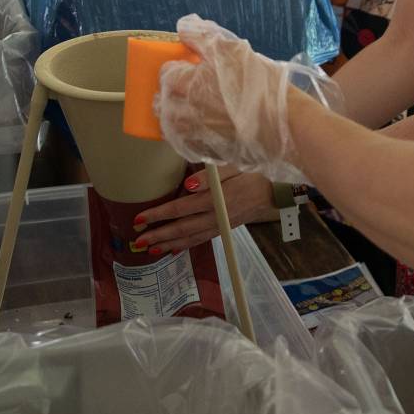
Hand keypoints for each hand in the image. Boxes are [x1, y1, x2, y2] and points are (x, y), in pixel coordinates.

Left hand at [132, 170, 273, 254]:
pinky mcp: (224, 229)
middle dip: (158, 235)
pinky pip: (201, 240)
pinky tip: (173, 249)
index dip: (159, 215)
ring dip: (169, 244)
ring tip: (150, 249)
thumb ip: (210, 174)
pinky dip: (186, 245)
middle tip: (137, 242)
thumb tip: (187, 185)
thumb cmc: (254, 171)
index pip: (181, 208)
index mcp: (215, 199)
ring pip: (190, 238)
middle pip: (182, 228)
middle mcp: (216, 216)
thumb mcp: (235, 164)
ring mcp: (220, 225)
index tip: (139, 219)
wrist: (276, 190)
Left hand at [155, 15, 342, 183]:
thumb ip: (202, 36)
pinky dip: (190, 137)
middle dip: (167, 95)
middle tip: (184, 90)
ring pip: (172, 128)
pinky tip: (203, 130)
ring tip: (189, 112)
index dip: (175, 69)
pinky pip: (189, 145)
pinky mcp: (208, 153)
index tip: (187, 68)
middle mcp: (183, 112)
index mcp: (184, 84)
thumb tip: (183, 27)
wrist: (283, 123)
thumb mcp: (231, 49)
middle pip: (161, 104)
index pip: (165, 75)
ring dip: (175, 118)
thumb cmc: (258, 83)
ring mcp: (194, 136)